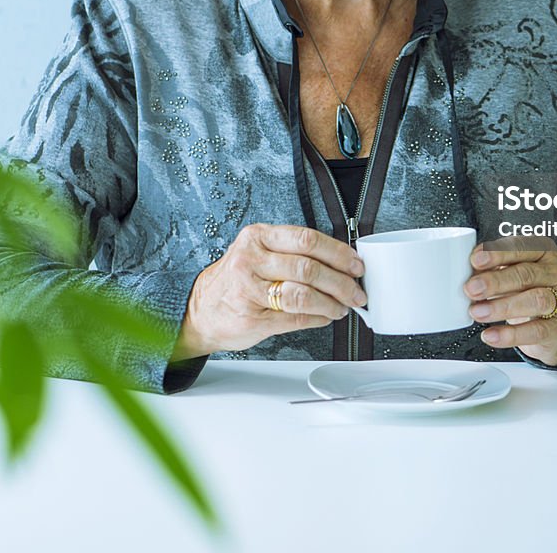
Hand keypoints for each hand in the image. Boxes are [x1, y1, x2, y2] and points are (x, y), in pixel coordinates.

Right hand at [173, 224, 365, 358]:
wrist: (200, 311)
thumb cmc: (235, 279)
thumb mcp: (257, 252)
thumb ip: (292, 252)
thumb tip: (339, 261)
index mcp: (257, 237)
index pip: (307, 239)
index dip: (337, 252)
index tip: (356, 263)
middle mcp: (251, 260)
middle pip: (309, 268)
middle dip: (341, 282)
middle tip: (356, 290)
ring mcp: (249, 290)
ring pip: (303, 295)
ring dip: (331, 303)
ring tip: (342, 306)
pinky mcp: (252, 318)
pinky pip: (294, 318)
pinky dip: (317, 318)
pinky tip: (325, 317)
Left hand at [464, 241, 556, 366]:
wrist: (553, 325)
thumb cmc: (526, 291)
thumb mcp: (510, 274)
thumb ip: (491, 270)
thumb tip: (466, 274)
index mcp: (541, 251)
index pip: (520, 247)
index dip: (497, 254)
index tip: (475, 261)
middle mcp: (555, 272)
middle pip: (526, 273)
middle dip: (495, 281)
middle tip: (471, 289)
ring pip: (535, 300)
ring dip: (502, 307)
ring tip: (478, 313)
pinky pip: (537, 331)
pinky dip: (511, 335)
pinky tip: (491, 335)